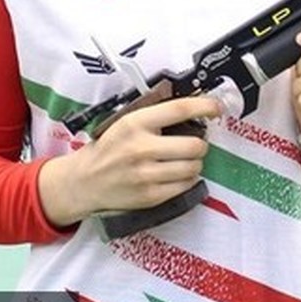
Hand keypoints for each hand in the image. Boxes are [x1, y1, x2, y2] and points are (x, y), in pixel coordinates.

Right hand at [39, 95, 220, 225]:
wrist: (85, 180)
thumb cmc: (109, 149)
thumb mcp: (126, 121)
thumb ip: (155, 115)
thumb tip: (192, 107)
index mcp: (135, 123)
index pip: (179, 109)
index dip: (204, 106)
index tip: (215, 107)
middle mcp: (141, 148)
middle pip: (194, 144)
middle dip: (200, 143)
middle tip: (194, 143)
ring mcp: (146, 174)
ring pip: (194, 166)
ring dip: (195, 162)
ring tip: (183, 159)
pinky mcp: (150, 195)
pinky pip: (185, 185)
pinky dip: (187, 179)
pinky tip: (176, 174)